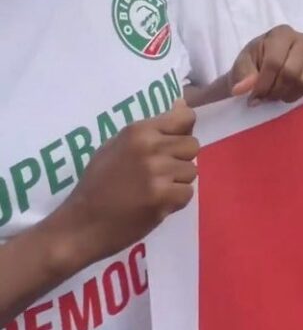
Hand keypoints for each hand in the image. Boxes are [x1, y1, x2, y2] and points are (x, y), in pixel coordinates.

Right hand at [52, 99, 197, 270]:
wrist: (82, 223)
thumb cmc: (97, 184)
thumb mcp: (116, 146)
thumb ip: (151, 129)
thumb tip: (183, 105)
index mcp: (138, 131)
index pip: (185, 119)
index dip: (184, 131)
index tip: (173, 143)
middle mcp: (150, 147)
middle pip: (192, 146)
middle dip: (180, 159)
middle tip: (159, 173)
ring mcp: (158, 173)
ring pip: (192, 171)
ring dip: (178, 181)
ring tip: (154, 189)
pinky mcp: (164, 197)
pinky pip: (188, 192)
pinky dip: (175, 200)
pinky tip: (154, 203)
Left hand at [229, 25, 302, 104]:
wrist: (268, 65)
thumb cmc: (256, 62)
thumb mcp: (243, 65)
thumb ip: (242, 75)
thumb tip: (241, 89)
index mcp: (281, 34)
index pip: (274, 62)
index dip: (264, 84)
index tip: (255, 97)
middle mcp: (302, 40)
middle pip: (291, 73)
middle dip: (276, 91)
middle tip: (267, 97)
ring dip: (290, 94)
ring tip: (279, 94)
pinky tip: (295, 90)